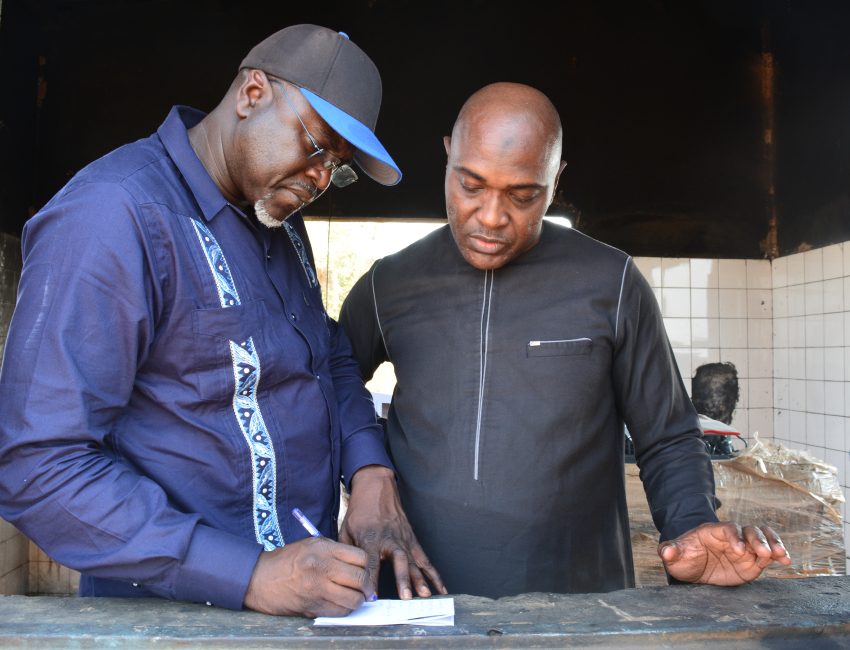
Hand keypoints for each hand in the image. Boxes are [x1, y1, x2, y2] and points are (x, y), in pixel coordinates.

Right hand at [243, 536, 372, 616]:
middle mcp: (322, 567)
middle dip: (367, 586)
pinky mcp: (312, 607)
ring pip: (353, 599)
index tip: (363, 570)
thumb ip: (335, 552)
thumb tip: (359, 566)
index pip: (360, 558)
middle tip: (366, 589)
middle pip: (360, 579)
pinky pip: (339, 612)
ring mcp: (317, 589)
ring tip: (355, 598)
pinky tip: (341, 605)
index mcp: (323, 548)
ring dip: (358, 600)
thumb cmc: (287, 560)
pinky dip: (345, 610)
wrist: (259, 577)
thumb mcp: (311, 545)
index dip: (365, 566)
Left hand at [339, 464, 446, 599]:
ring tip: (425, 595)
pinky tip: (439, 587)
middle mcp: (389, 539)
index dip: (372, 580)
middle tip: (405, 597)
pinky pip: (424, 558)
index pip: (372, 562)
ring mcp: (403, 539)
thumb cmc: (360, 512)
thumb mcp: (346, 529)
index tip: (372, 597)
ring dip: (420, 579)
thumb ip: (347, 552)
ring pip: (413, 560)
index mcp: (370, 538)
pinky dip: (433, 573)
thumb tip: (344, 575)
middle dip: (403, 579)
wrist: (376, 489)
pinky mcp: (412, 539)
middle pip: (398, 560)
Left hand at [658, 521, 791, 585]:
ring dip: (773, 544)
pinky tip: (785, 560)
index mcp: (713, 532)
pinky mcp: (753, 560)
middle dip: (758, 540)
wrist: (694, 567)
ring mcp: (745, 547)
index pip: (728, 528)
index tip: (739, 550)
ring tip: (782, 556)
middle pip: (750, 531)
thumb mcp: (674, 556)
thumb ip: (670, 551)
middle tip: (764, 554)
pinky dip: (779, 554)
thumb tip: (665, 551)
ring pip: (763, 538)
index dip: (735, 537)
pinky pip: (769, 554)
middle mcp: (732, 537)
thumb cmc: (684, 557)